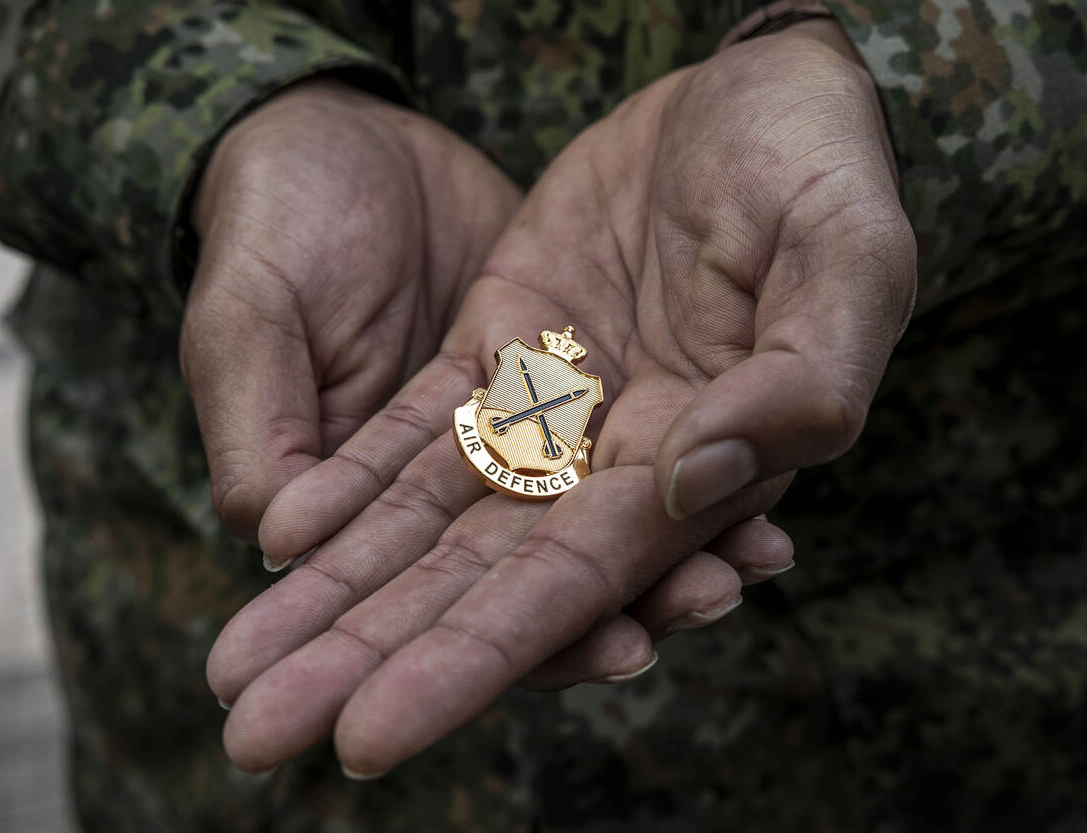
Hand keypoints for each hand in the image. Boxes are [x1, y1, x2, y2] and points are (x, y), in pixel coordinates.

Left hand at [207, 19, 913, 775]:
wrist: (759, 89)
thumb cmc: (826, 166)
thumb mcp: (848, 258)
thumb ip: (797, 383)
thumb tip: (687, 485)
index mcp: (701, 467)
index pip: (572, 589)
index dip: (471, 661)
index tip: (368, 737)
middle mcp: (615, 464)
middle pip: (474, 582)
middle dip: (368, 657)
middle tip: (258, 736)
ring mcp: (552, 408)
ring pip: (427, 518)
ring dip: (335, 593)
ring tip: (238, 667)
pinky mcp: (502, 345)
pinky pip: (414, 426)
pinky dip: (348, 481)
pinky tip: (279, 535)